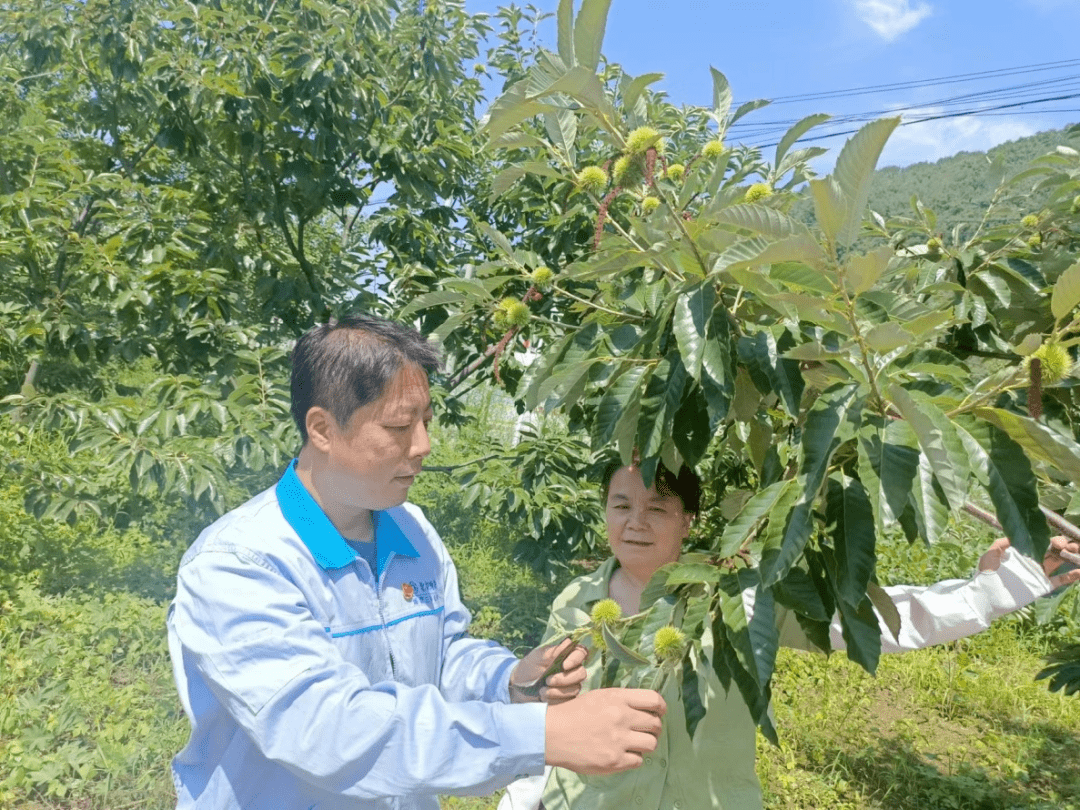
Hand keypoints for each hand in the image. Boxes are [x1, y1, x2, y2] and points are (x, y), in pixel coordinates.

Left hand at [509, 636, 586, 703]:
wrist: (519, 685)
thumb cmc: (530, 666)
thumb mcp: (538, 656)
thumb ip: (553, 651)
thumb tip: (569, 641)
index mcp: (567, 655)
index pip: (581, 653)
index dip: (576, 659)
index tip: (564, 665)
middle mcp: (572, 669)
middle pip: (581, 673)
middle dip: (564, 679)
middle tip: (548, 680)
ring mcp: (571, 685)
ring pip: (575, 689)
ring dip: (558, 691)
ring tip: (542, 691)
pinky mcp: (567, 698)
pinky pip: (568, 701)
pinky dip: (556, 699)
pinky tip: (544, 697)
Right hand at [545, 688, 666, 774]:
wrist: (552, 734)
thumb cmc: (573, 713)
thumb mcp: (599, 696)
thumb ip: (621, 701)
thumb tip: (643, 709)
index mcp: (617, 698)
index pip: (654, 699)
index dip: (661, 707)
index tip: (659, 712)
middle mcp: (621, 717)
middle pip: (656, 724)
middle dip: (653, 728)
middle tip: (643, 731)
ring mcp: (619, 740)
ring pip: (651, 744)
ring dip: (644, 744)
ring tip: (632, 743)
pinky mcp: (614, 760)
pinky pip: (638, 760)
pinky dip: (633, 758)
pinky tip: (621, 753)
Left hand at [978, 535, 1079, 588]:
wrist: (985, 596)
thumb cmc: (986, 574)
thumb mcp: (991, 555)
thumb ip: (1001, 544)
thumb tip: (1014, 535)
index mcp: (1023, 552)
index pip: (1042, 543)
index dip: (1053, 540)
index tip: (1059, 541)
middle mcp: (1034, 561)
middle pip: (1054, 551)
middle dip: (1065, 546)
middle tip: (1072, 546)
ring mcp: (1039, 574)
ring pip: (1059, 562)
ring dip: (1070, 556)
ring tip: (1077, 552)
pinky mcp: (1042, 586)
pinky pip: (1060, 580)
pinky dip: (1072, 576)